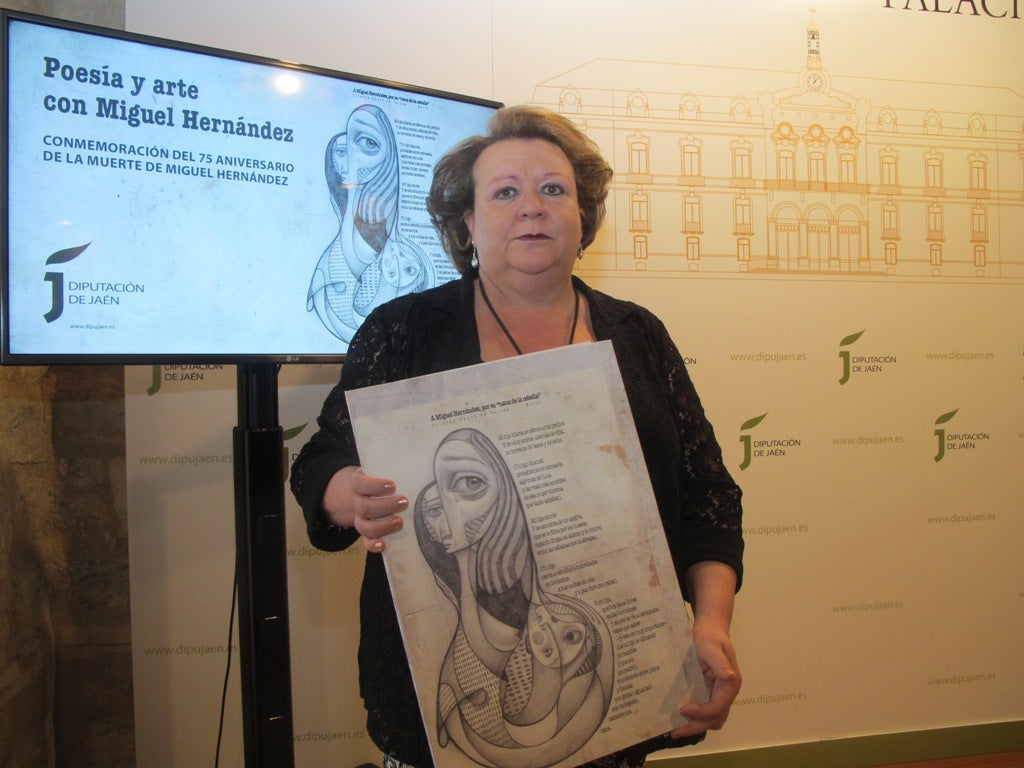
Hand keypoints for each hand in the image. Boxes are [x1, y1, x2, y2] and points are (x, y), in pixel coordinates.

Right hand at [323, 466, 407, 551]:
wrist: (360, 493)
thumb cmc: (378, 480)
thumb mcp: (379, 470)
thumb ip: (392, 467)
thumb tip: (418, 463)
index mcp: (358, 483)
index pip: (361, 484)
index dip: (375, 486)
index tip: (393, 485)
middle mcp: (357, 502)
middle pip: (365, 507)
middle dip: (386, 506)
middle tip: (404, 502)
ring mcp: (360, 518)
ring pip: (364, 526)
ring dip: (383, 526)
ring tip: (400, 521)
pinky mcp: (366, 532)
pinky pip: (365, 541)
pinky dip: (372, 545)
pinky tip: (383, 545)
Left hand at [670, 619, 740, 738]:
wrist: (708, 630)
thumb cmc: (709, 636)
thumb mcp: (711, 646)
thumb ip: (719, 662)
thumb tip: (729, 678)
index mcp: (730, 683)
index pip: (718, 706)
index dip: (702, 712)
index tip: (683, 709)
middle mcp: (725, 693)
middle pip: (714, 718)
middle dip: (696, 727)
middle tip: (674, 732)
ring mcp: (717, 694)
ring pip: (710, 719)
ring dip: (694, 726)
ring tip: (674, 730)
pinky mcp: (707, 693)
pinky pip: (702, 711)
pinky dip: (692, 718)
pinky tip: (676, 720)